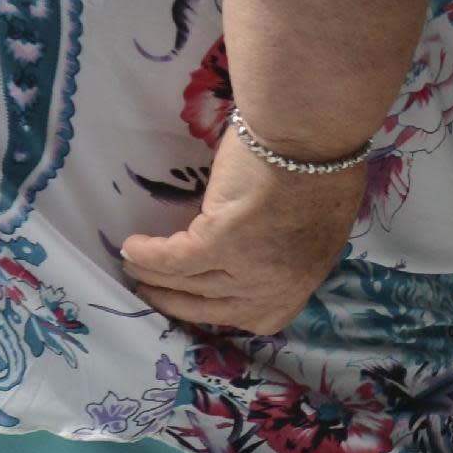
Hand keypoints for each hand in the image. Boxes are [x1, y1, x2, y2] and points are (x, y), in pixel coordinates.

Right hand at [119, 127, 368, 334]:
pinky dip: (148, 254)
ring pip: (188, 283)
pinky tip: (132, 246)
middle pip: (214, 307)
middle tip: (151, 291)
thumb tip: (261, 251)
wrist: (314, 134)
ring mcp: (249, 270)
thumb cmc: (320, 163)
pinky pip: (173, 259)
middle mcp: (276, 287)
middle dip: (177, 301)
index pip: (255, 317)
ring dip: (154, 276)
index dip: (219, 311)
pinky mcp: (221, 244)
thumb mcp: (313, 227)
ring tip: (133, 265)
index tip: (196, 301)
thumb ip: (287, 250)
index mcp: (303, 281)